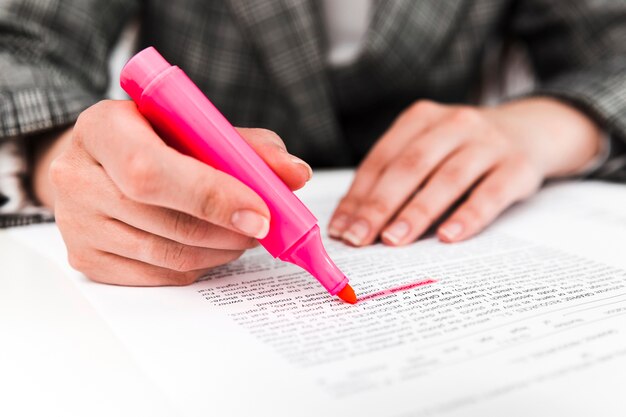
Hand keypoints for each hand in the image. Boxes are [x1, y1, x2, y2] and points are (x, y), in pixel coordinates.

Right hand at [42, 100, 311, 285]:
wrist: (100, 162)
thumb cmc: (153, 140)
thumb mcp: (194, 127)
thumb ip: (247, 147)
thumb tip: (295, 174)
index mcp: (102, 128)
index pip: (152, 171)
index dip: (211, 196)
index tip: (261, 213)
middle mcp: (77, 176)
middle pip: (163, 219)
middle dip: (227, 229)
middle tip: (262, 227)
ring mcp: (76, 223)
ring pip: (166, 254)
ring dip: (221, 251)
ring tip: (243, 235)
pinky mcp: (86, 258)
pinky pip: (158, 275)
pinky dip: (198, 266)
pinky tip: (213, 248)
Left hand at [328, 98, 601, 245]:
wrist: (531, 130)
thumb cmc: (463, 149)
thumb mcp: (428, 147)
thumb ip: (395, 177)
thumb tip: (352, 223)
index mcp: (421, 118)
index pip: (381, 160)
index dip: (357, 196)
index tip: (340, 229)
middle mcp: (453, 124)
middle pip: (409, 167)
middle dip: (378, 206)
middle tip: (358, 239)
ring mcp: (488, 143)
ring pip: (446, 179)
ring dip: (416, 212)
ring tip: (393, 240)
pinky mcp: (518, 167)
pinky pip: (490, 194)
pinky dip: (467, 217)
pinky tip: (447, 237)